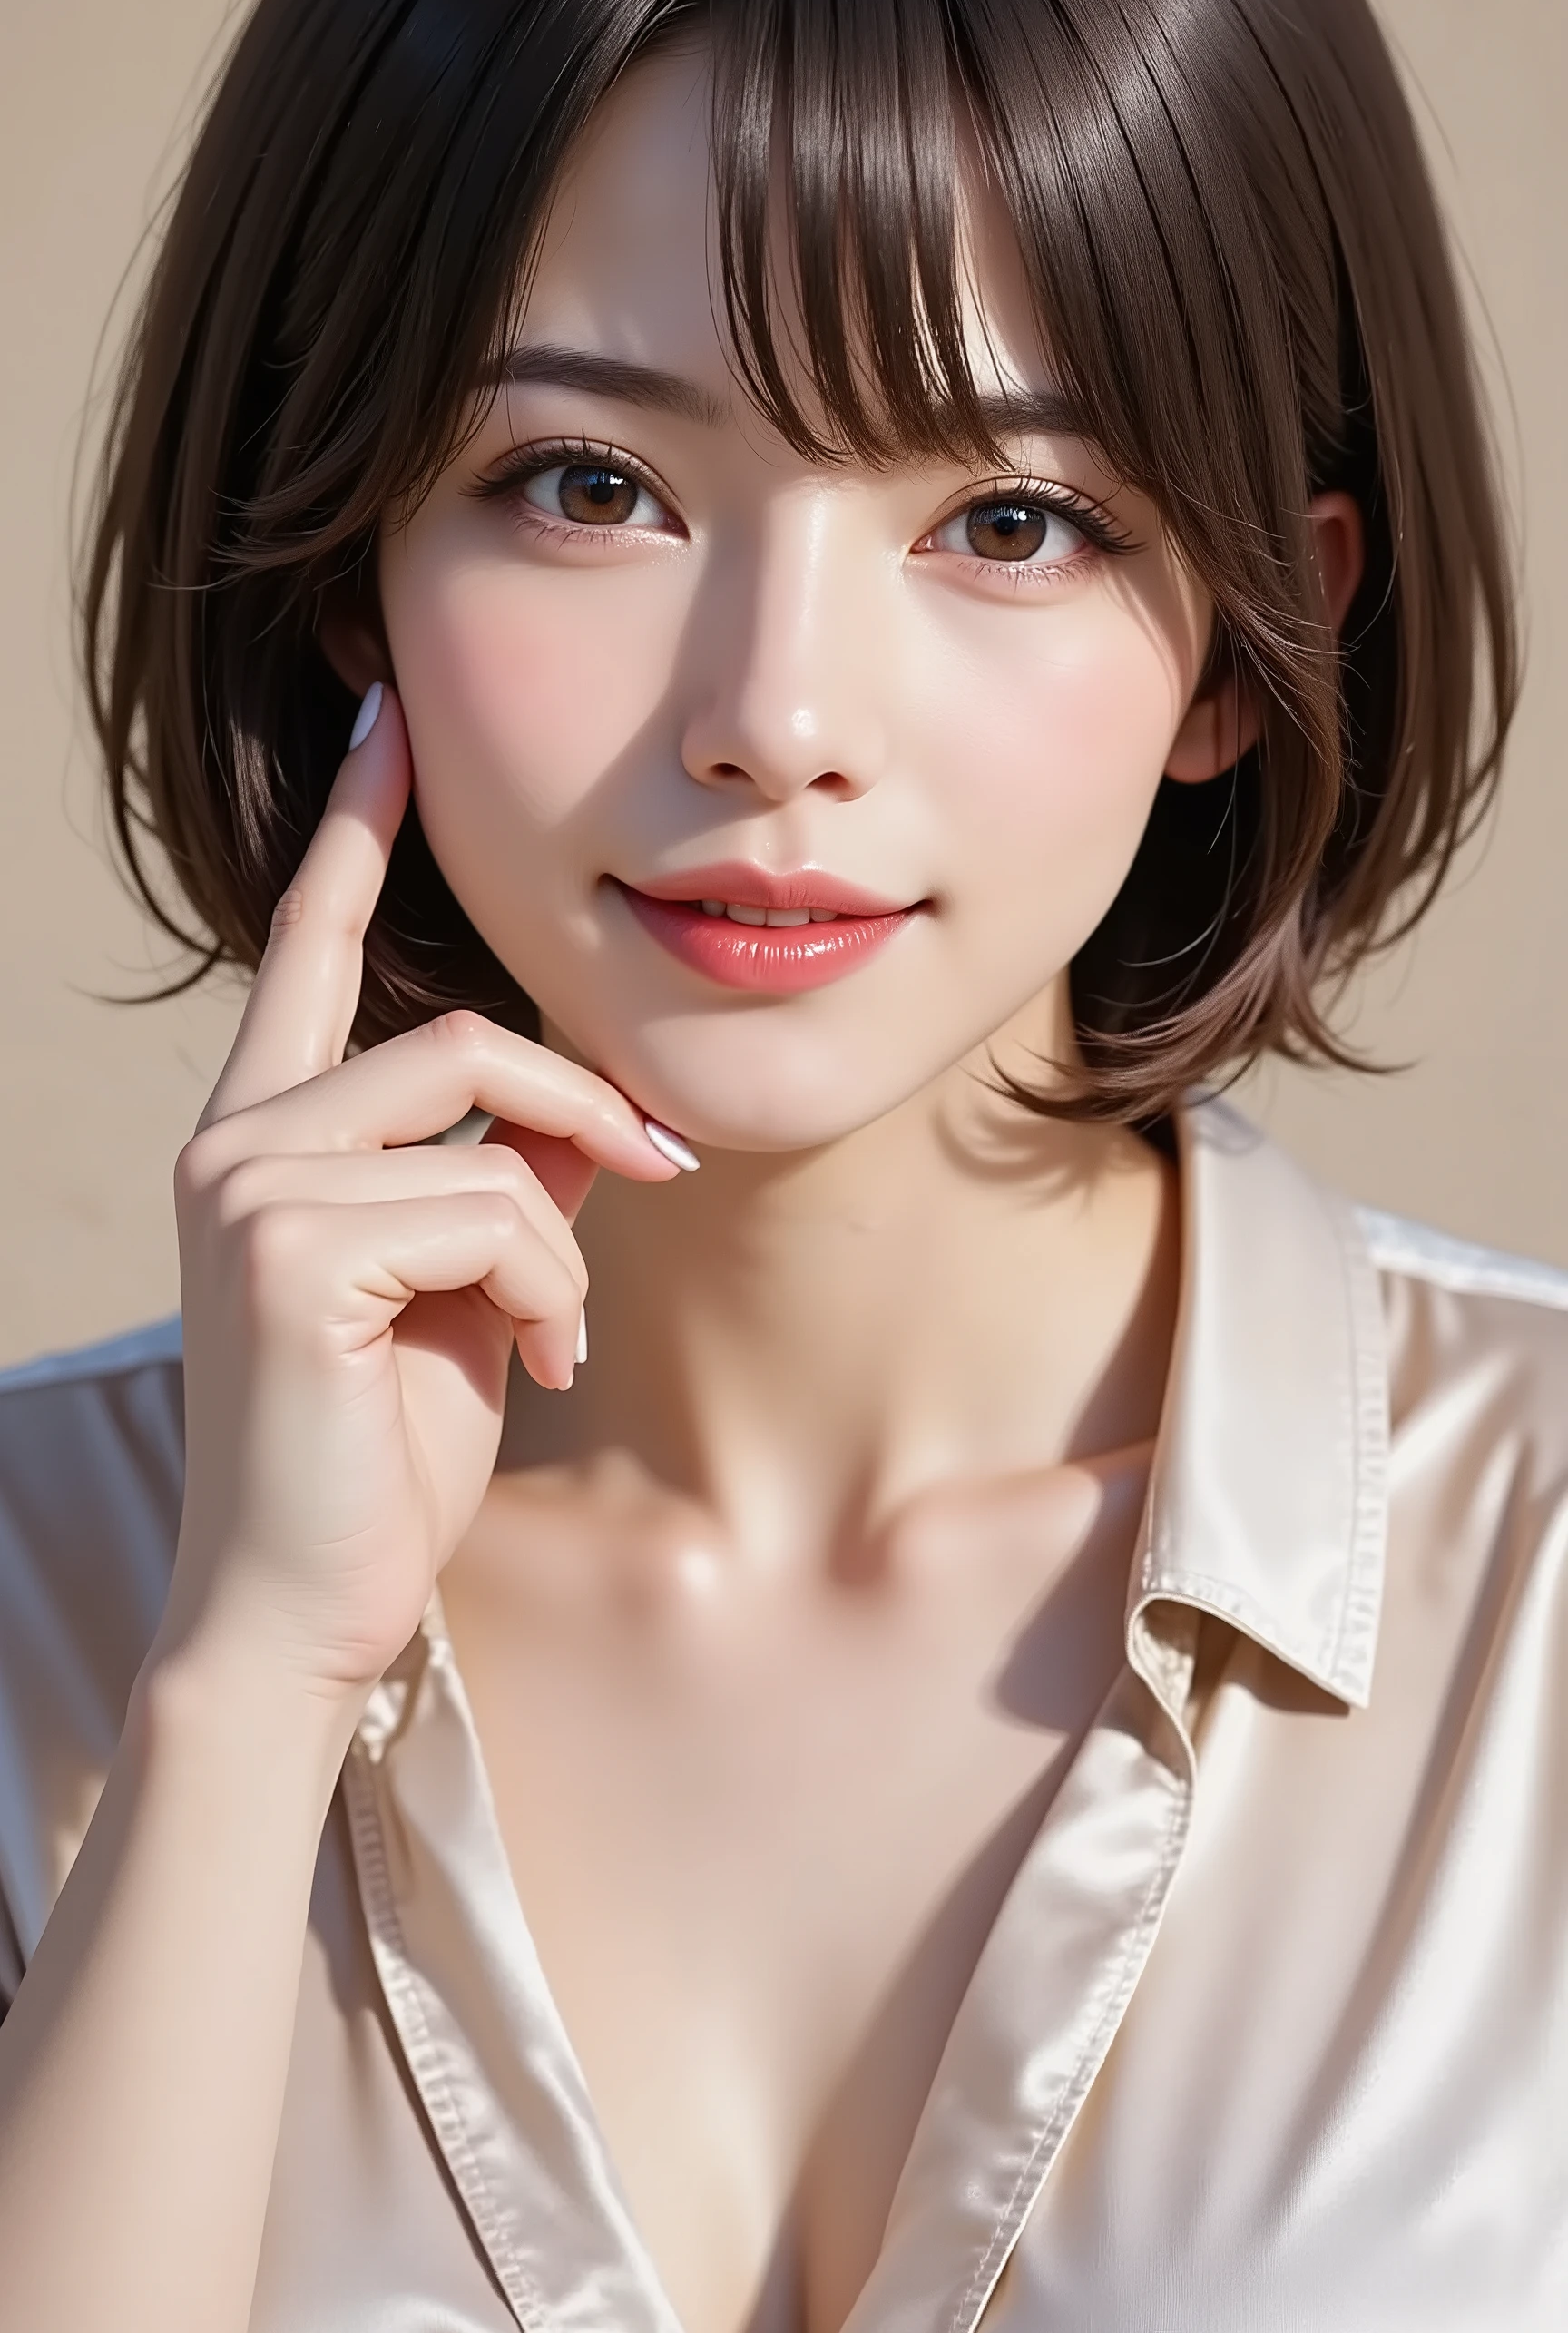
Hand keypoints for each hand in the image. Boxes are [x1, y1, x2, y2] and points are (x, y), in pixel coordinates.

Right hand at [164, 686, 680, 1701]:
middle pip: (458, 1029)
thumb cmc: (378, 1458)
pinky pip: (496, 1207)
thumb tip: (588, 1116)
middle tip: (653, 1173)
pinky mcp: (293, 1248)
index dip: (351, 828)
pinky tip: (540, 1371)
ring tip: (558, 1339)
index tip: (390, 721)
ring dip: (565, 1235)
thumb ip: (505, 1181)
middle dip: (582, 1104)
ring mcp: (248, 1187)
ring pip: (487, 1117)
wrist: (304, 1612)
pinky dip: (553, 1290)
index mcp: (263, 1136)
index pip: (307, 947)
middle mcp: (234, 1141)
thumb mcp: (466, 1293)